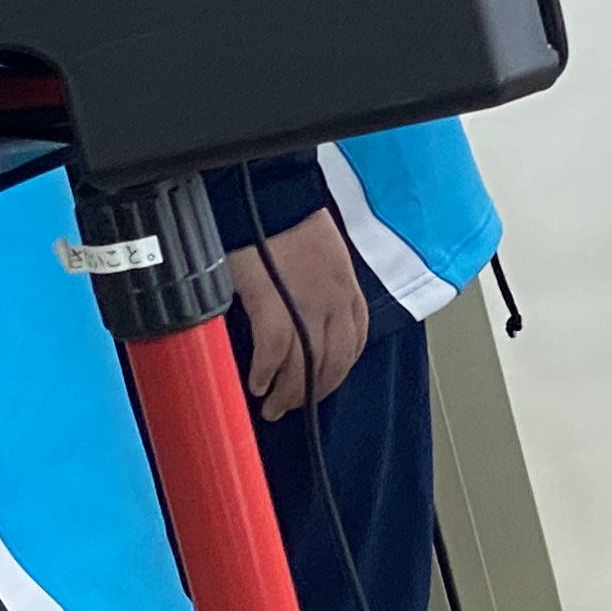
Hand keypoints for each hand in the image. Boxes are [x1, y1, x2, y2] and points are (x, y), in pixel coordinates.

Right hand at [227, 207, 372, 420]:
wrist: (271, 203)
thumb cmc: (291, 227)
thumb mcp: (325, 259)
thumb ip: (323, 290)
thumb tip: (307, 315)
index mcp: (348, 292)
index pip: (354, 344)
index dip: (338, 370)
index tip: (323, 383)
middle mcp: (335, 305)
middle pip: (331, 363)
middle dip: (314, 391)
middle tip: (294, 406)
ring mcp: (307, 309)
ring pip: (305, 366)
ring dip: (289, 393)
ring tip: (273, 407)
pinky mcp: (274, 309)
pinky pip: (274, 354)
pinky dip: (266, 374)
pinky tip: (257, 384)